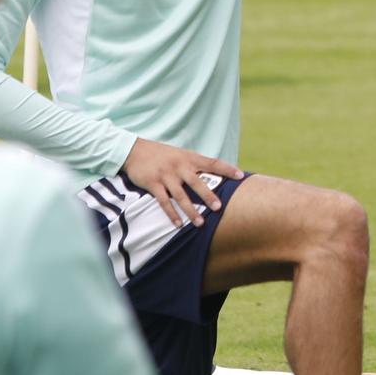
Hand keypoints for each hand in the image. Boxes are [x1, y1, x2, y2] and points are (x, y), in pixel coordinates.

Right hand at [122, 138, 244, 227]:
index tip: (241, 176)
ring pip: (181, 196)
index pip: (212, 162)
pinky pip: (163, 202)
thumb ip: (195, 164)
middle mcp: (179, 166)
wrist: (134, 150)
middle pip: (197, 182)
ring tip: (200, 223)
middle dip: (208, 195)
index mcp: (189, 157)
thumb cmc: (161, 154)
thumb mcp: (180, 154)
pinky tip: (178, 224)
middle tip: (219, 207)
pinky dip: (171, 214)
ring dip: (191, 211)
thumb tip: (214, 174)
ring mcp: (166, 175)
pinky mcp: (153, 184)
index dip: (227, 169)